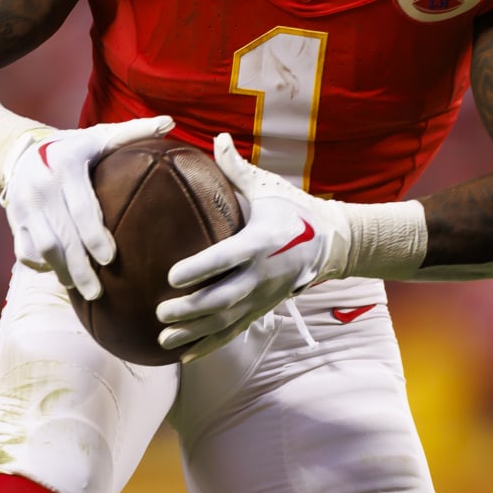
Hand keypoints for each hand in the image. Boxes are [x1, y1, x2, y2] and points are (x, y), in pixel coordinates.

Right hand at [0, 115, 172, 299]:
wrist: (24, 150)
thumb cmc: (75, 148)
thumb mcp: (101, 135)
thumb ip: (134, 131)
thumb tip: (170, 122)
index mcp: (66, 164)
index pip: (82, 208)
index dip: (95, 237)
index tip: (110, 259)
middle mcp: (40, 185)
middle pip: (61, 237)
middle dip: (80, 268)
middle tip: (98, 292)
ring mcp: (23, 204)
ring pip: (42, 249)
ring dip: (62, 272)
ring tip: (82, 288)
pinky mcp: (13, 219)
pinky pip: (23, 251)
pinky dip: (40, 267)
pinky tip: (59, 274)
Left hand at [155, 133, 351, 360]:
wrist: (332, 242)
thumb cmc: (294, 210)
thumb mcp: (269, 188)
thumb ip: (237, 169)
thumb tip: (217, 137)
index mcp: (262, 241)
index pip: (228, 257)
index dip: (201, 268)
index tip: (172, 275)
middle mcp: (264, 273)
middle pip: (224, 297)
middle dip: (191, 308)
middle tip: (160, 311)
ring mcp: (264, 295)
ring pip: (226, 320)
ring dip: (194, 332)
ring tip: (163, 339)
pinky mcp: (263, 309)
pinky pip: (235, 331)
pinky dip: (209, 344)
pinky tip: (184, 355)